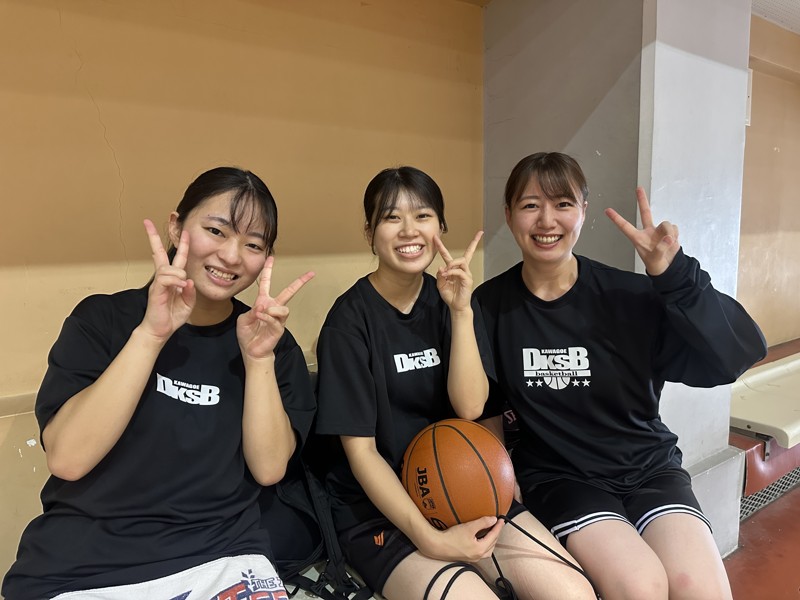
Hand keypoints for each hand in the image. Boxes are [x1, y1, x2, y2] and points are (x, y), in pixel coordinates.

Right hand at [141, 219, 195, 341]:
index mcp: (173, 279)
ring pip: (167, 267)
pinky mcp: (156, 291)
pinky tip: (180, 287)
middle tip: (147, 222)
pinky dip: (175, 281)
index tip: (185, 231)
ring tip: (182, 285)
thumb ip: (190, 291)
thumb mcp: (188, 303)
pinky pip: (165, 278)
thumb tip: (188, 280)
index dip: (182, 245)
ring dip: (178, 273)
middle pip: (159, 253)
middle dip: (153, 237)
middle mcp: (164, 278)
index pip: (177, 258)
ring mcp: (159, 283)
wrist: (160, 330)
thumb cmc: (172, 316)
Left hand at [237, 256, 313, 360]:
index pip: (266, 283)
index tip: (271, 258)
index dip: (268, 270)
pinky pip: (276, 320)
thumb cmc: (247, 335)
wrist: (252, 351)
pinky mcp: (279, 329)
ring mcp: (278, 319)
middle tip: (310, 273)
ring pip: (283, 308)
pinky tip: (260, 318)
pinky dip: (266, 318)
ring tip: (261, 314)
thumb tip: (262, 308)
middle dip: (300, 282)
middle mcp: (273, 308)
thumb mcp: (243, 319)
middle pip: (289, 292)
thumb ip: (251, 311)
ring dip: (271, 310)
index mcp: (263, 302)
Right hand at [424, 516, 503, 562]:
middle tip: (497, 524)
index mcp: (480, 549)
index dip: (498, 527)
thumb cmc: (452, 537)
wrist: (437, 546)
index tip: (501, 519)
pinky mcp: (466, 557)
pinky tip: (479, 539)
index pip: (494, 536)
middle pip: (492, 544)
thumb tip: (493, 519)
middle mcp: (478, 556)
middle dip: (496, 534)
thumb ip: (482, 523)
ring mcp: (472, 558)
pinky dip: (484, 544)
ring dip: (490, 541)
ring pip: (487, 550)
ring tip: (490, 531)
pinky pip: (480, 551)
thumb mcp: (469, 527)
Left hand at [434, 231, 482, 312]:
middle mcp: (461, 269)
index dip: (441, 246)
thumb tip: (441, 267)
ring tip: (446, 271)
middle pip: (468, 253)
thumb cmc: (450, 296)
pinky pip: (460, 271)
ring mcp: (466, 274)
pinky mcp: (468, 279)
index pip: (448, 255)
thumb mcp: (440, 284)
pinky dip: (452, 272)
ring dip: (452, 264)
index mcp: (453, 269)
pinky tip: (447, 275)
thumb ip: (440, 275)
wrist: (456, 306)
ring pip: (461, 261)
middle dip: (474, 243)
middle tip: (476, 235)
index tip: (435, 237)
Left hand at [605, 187, 679, 275]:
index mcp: (638, 238)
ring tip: (668, 243)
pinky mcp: (670, 231)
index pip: (625, 226)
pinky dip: (675, 235)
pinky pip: (674, 228)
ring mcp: (659, 230)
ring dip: (669, 233)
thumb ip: (661, 248)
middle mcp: (648, 231)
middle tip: (638, 188)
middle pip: (645, 212)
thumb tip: (668, 237)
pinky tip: (672, 242)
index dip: (616, 219)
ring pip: (666, 224)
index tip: (607, 210)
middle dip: (642, 200)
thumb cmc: (656, 263)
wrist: (668, 266)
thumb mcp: (655, 258)